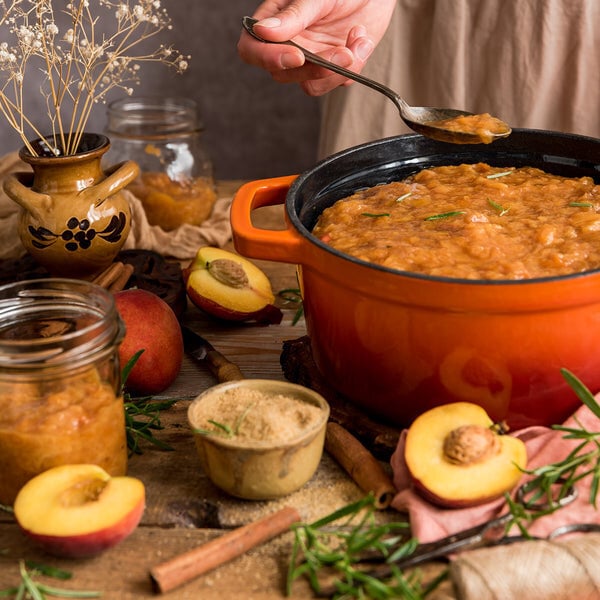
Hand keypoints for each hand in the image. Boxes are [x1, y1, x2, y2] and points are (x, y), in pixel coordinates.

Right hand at [237, 0, 395, 95]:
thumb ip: (292, 15)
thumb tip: (262, 31)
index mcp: (273, 21)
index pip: (251, 49)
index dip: (269, 58)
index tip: (298, 56)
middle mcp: (287, 44)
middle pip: (282, 74)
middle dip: (316, 68)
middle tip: (345, 52)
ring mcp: (309, 60)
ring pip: (310, 85)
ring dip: (339, 70)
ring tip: (360, 39)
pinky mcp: (330, 70)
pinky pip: (333, 83)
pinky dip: (352, 68)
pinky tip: (361, 41)